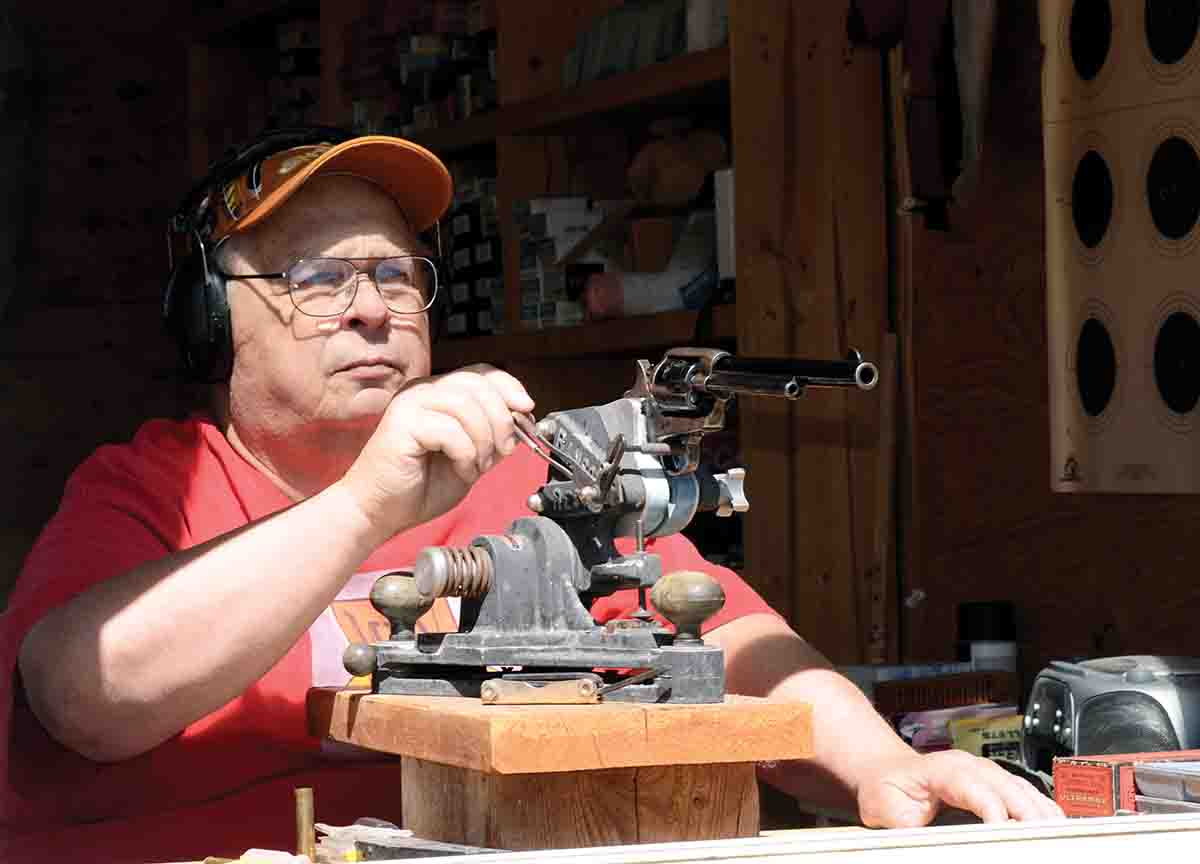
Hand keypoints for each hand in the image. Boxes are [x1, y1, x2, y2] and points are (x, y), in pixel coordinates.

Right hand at [339, 364, 534, 536]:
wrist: (379, 511)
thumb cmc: (418, 487)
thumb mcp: (471, 455)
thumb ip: (492, 435)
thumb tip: (521, 418)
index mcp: (438, 393)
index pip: (482, 373)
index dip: (509, 388)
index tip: (526, 410)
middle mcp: (423, 391)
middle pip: (478, 385)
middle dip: (501, 420)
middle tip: (502, 452)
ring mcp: (410, 404)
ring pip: (467, 406)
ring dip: (483, 441)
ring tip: (476, 465)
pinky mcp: (402, 423)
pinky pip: (452, 431)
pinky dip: (466, 455)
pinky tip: (460, 470)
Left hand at [856, 750, 1064, 827]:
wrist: (883, 770)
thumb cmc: (885, 788)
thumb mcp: (885, 809)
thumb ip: (907, 827)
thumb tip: (926, 839)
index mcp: (943, 769)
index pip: (977, 788)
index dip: (994, 811)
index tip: (1005, 832)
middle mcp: (969, 765)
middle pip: (1009, 787)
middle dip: (1028, 815)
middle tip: (1041, 842)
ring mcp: (983, 771)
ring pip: (1022, 789)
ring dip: (1041, 813)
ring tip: (1057, 838)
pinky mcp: (992, 782)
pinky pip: (1023, 792)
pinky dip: (1040, 809)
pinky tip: (1053, 825)